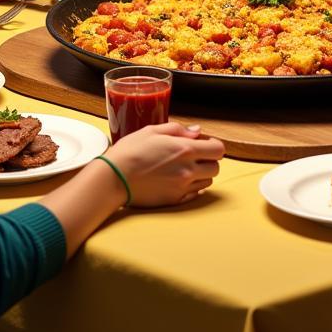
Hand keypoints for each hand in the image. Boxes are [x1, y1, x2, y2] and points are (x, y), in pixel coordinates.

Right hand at [107, 122, 224, 206]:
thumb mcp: (153, 131)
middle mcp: (187, 170)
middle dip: (209, 160)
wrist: (113, 178)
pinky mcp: (174, 200)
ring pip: (208, 182)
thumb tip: (197, 132)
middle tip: (195, 155)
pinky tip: (178, 180)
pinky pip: (195, 194)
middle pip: (216, 167)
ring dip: (201, 174)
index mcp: (185, 150)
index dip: (213, 145)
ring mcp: (181, 188)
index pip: (218, 150)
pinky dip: (192, 187)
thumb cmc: (130, 151)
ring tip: (185, 168)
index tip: (204, 143)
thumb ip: (179, 130)